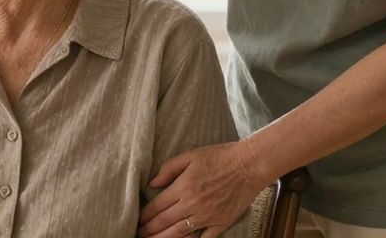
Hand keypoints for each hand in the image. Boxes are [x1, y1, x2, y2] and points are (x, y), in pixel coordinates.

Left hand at [138, 142, 265, 237]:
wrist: (249, 165)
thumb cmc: (219, 157)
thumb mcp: (190, 155)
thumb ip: (169, 168)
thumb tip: (152, 183)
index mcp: (183, 187)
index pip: (157, 206)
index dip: (145, 215)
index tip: (136, 220)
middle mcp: (193, 204)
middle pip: (165, 222)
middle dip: (149, 230)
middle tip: (139, 234)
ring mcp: (207, 216)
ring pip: (180, 233)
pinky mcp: (222, 223)